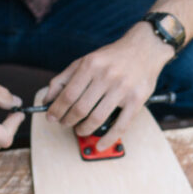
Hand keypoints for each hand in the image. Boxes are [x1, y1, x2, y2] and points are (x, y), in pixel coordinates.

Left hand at [44, 23, 174, 145]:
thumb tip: (47, 99)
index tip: (51, 118)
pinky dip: (108, 139)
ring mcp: (122, 89)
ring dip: (83, 129)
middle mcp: (106, 76)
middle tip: (65, 124)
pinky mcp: (136, 100)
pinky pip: (120, 126)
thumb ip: (64, 78)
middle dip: (68, 121)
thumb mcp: (85, 60)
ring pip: (96, 118)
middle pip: (80, 108)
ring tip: (79, 130)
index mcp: (91, 65)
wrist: (145, 48)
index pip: (67, 94)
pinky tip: (100, 145)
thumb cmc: (113, 57)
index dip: (56, 110)